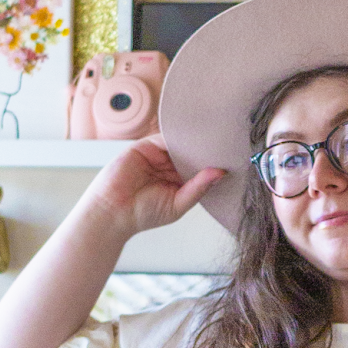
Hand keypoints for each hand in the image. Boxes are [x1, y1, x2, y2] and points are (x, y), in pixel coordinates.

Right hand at [87, 135, 224, 235]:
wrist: (113, 211)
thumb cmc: (144, 214)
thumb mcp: (178, 204)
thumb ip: (199, 188)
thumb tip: (221, 173)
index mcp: (179, 182)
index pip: (200, 168)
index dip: (214, 163)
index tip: (234, 158)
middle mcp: (169, 168)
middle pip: (192, 153)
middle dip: (207, 149)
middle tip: (229, 141)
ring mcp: (157, 156)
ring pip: (180, 143)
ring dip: (194, 140)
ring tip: (215, 134)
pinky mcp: (145, 146)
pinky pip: (164, 135)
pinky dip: (178, 133)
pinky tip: (192, 134)